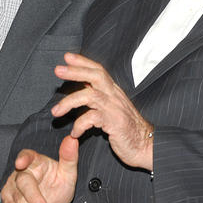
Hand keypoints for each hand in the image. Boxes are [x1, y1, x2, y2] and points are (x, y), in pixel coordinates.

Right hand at [1, 136, 78, 202]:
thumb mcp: (67, 173)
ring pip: (17, 198)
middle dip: (32, 196)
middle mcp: (21, 171)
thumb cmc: (57, 184)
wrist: (51, 201)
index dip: (23, 158)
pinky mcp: (7, 198)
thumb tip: (72, 140)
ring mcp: (12, 185)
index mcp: (34, 160)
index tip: (20, 163)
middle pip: (23, 182)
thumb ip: (69, 158)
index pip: (27, 156)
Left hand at [51, 53, 152, 169]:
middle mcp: (115, 96)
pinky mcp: (115, 123)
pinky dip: (80, 125)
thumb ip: (99, 96)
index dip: (83, 62)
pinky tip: (74, 132)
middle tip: (58, 70)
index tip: (67, 57)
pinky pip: (92, 119)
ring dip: (69, 101)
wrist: (146, 145)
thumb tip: (83, 86)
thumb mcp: (113, 108)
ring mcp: (115, 109)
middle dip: (75, 71)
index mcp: (113, 91)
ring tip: (56, 111)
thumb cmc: (127, 128)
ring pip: (90, 96)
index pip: (98, 70)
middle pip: (95, 76)